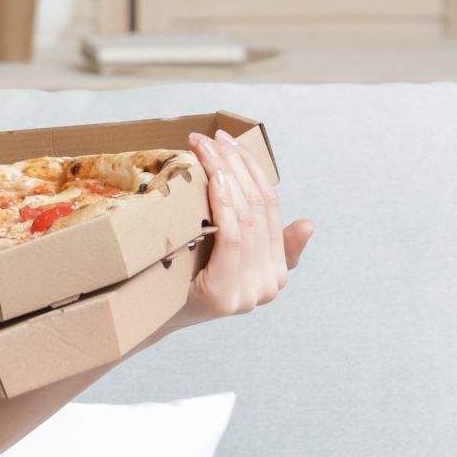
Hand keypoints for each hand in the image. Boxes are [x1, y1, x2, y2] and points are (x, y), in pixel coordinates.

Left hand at [167, 130, 314, 330]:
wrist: (148, 318)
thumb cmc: (181, 278)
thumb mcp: (221, 254)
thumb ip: (257, 238)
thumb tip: (308, 224)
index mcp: (276, 270)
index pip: (270, 207)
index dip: (251, 169)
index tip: (228, 141)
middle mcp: (270, 283)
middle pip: (258, 208)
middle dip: (234, 165)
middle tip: (210, 138)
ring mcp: (250, 291)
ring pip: (246, 218)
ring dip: (226, 175)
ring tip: (206, 148)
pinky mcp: (225, 294)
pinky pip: (232, 238)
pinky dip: (226, 204)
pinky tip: (215, 178)